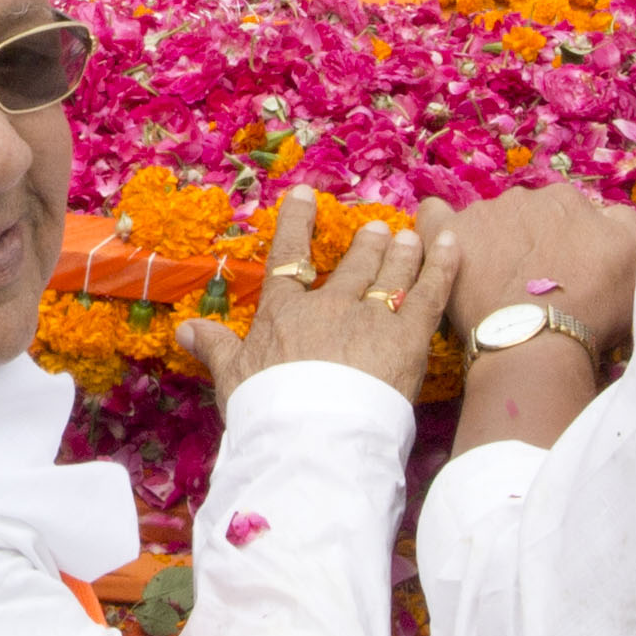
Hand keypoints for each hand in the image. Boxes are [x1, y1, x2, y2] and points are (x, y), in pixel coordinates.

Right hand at [177, 189, 458, 409]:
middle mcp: (330, 306)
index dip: (296, 224)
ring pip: (392, 275)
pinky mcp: (408, 337)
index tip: (303, 196)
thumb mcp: (232, 379)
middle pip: (353, 266)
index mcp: (284, 314)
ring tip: (410, 236)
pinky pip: (430, 293)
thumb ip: (214, 348)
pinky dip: (443, 266)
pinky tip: (452, 244)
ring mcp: (371, 317)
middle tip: (379, 228)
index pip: (289, 258)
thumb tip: (183, 329)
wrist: (309, 439)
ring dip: (403, 253)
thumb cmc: (265, 414)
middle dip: (368, 246)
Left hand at [435, 181, 635, 346]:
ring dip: (493, 244)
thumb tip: (608, 214)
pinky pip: (435, 216)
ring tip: (495, 285)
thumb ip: (626, 224)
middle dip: (530, 243)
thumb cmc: (593, 306)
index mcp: (569, 200)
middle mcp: (527, 197)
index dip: (565, 246)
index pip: (566, 215)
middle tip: (533, 286)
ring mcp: (486, 214)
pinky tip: (444, 247)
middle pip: (527, 218)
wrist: (542, 340)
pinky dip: (438, 226)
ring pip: (488, 223)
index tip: (565, 275)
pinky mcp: (451, 235)